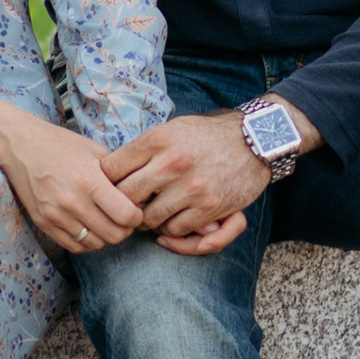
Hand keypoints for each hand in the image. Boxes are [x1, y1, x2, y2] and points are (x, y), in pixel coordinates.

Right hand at [0, 88, 144, 258]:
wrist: (20, 146)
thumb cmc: (60, 144)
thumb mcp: (95, 151)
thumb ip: (118, 174)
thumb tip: (141, 194)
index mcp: (89, 181)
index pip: (126, 216)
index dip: (137, 216)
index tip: (136, 209)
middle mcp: (73, 202)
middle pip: (114, 235)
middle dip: (125, 229)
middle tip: (124, 219)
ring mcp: (56, 216)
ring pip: (95, 244)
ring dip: (106, 236)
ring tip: (106, 221)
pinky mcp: (44, 223)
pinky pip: (74, 246)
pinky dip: (87, 241)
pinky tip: (89, 226)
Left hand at [109, 109, 296, 256]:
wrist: (254, 140)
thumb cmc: (207, 135)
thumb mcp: (171, 128)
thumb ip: (144, 148)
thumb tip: (111, 169)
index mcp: (158, 140)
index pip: (111, 168)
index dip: (105, 181)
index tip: (108, 187)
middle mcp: (172, 163)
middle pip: (126, 197)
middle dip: (122, 205)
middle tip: (126, 207)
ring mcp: (191, 188)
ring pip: (149, 219)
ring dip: (147, 219)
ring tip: (151, 213)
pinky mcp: (209, 207)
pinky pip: (175, 230)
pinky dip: (170, 229)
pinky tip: (173, 218)